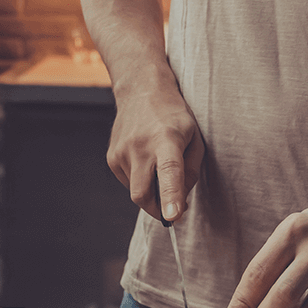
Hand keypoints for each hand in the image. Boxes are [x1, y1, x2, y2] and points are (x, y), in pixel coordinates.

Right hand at [107, 88, 204, 222]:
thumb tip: (179, 201)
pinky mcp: (112, 157)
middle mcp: (140, 146)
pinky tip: (145, 160)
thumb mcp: (195, 138)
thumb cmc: (173, 116)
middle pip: (143, 194)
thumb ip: (191, 171)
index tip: (172, 217)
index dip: (170, 196)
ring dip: (150, 189)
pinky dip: (140, 180)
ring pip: (136, 191)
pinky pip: (128, 182)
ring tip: (157, 163)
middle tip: (172, 208)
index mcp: (166, 140)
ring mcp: (122, 152)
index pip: (168, 172)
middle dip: (157, 210)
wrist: (141, 91)